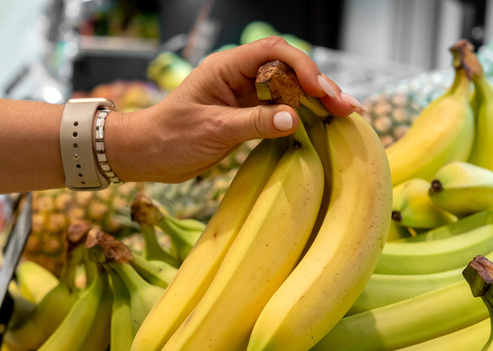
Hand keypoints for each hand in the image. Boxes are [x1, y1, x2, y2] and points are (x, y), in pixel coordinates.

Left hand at [108, 36, 363, 182]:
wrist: (146, 155)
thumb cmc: (170, 138)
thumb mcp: (213, 131)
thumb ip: (254, 123)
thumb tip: (294, 118)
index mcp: (227, 67)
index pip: (274, 53)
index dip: (303, 67)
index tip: (322, 90)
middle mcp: (239, 76)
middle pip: (289, 70)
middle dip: (319, 85)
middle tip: (346, 107)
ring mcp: (244, 95)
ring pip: (288, 90)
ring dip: (316, 101)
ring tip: (346, 115)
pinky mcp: (246, 115)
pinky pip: (280, 109)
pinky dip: (303, 116)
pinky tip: (323, 125)